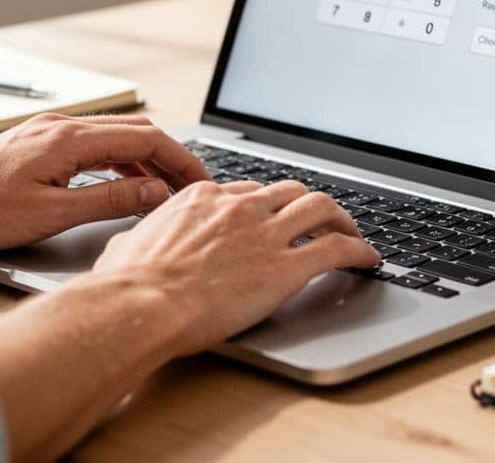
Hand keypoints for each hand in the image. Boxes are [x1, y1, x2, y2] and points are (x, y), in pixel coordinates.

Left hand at [0, 113, 209, 249]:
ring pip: (113, 138)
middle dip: (170, 158)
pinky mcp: (36, 145)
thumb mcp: (53, 214)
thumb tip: (154, 191)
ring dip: (145, 160)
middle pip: (135, 132)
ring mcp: (47, 133)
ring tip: (164, 190)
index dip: (182, 160)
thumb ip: (111, 200)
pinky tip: (121, 183)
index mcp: (70, 139)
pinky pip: (91, 146)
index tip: (201, 182)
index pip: (147, 138)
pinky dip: (117, 161)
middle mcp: (61, 127)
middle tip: (192, 187)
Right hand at [90, 179, 380, 355]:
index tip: (274, 215)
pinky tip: (368, 259)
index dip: (267, 204)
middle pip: (290, 192)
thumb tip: (129, 244)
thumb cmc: (127, 284)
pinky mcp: (286, 268)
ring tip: (353, 233)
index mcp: (202, 198)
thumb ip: (139, 238)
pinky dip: (359, 250)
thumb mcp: (126, 246)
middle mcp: (239, 208)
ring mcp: (266, 234)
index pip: (248, 190)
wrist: (141, 304)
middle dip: (308, 204)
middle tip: (321, 220)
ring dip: (342, 219)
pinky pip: (337, 249)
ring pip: (321, 208)